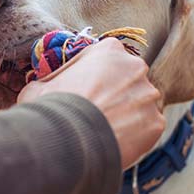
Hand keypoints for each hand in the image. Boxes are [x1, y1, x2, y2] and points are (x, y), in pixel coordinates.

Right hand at [18, 38, 165, 169]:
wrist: (68, 141)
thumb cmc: (51, 109)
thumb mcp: (38, 87)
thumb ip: (49, 82)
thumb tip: (41, 88)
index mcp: (109, 50)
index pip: (107, 59)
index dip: (94, 76)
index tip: (85, 91)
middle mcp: (136, 67)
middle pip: (128, 80)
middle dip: (116, 95)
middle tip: (97, 114)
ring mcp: (148, 95)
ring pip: (140, 104)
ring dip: (127, 115)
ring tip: (105, 132)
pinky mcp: (156, 122)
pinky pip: (147, 128)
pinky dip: (135, 136)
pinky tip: (116, 144)